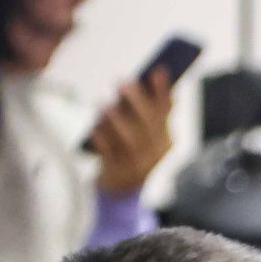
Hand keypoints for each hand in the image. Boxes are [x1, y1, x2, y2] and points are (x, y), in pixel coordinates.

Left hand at [91, 67, 175, 194]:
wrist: (121, 192)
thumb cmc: (131, 152)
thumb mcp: (145, 134)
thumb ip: (145, 110)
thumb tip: (144, 78)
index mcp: (165, 140)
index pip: (166, 112)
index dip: (163, 91)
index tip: (158, 70)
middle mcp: (154, 152)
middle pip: (148, 124)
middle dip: (137, 101)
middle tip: (122, 81)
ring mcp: (136, 164)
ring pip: (129, 139)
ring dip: (116, 120)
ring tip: (103, 104)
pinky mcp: (117, 171)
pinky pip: (108, 152)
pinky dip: (101, 138)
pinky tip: (93, 126)